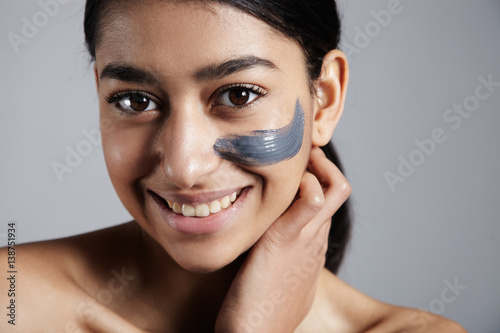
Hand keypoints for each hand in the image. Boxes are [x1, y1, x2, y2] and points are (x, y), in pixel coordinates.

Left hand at [215, 146, 350, 332]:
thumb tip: (266, 236)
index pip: (328, 198)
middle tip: (293, 154)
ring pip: (334, 187)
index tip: (292, 164)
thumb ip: (279, 250)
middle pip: (339, 187)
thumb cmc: (260, 306)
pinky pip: (314, 198)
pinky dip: (305, 181)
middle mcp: (317, 236)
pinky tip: (278, 182)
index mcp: (313, 242)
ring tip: (288, 160)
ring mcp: (308, 237)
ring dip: (315, 165)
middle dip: (320, 162)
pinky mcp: (289, 239)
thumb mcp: (277, 271)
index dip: (316, 175)